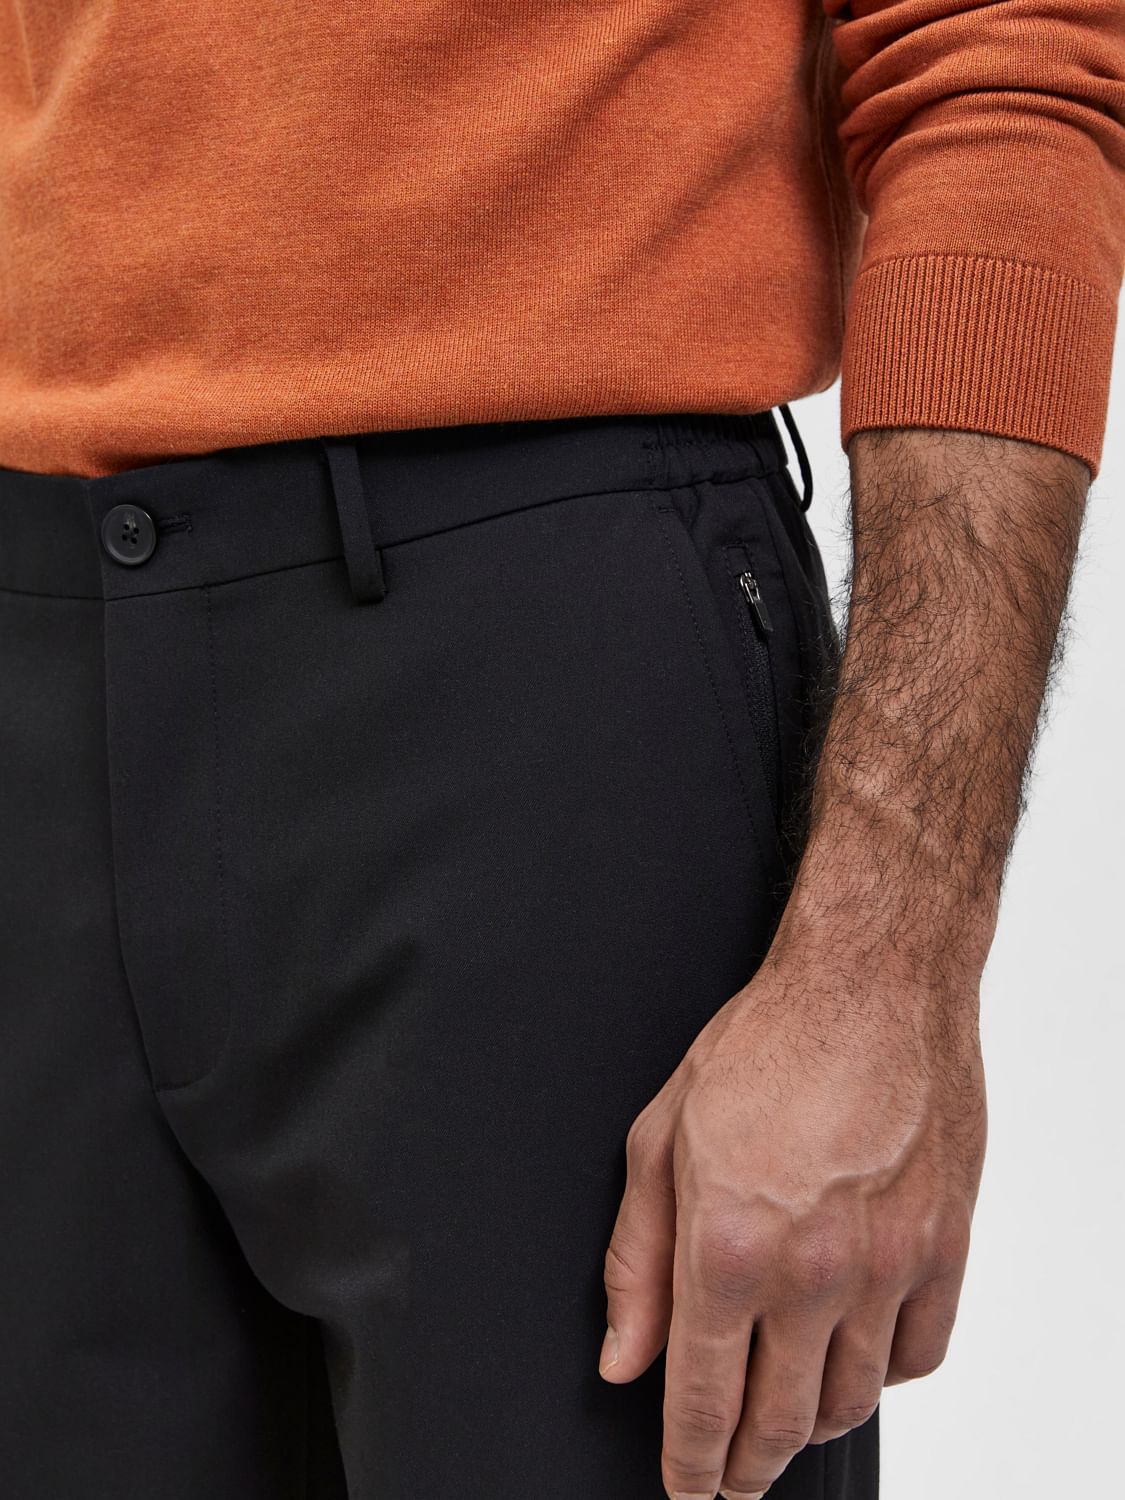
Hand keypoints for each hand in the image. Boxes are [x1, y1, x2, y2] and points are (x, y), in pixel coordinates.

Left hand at [599, 928, 986, 1499]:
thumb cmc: (764, 1044)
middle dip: (745, 1467)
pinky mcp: (946, 1247)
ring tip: (783, 1420)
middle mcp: (814, 1271)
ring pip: (851, 1401)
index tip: (684, 1490)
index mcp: (729, 1245)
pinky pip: (920, 1355)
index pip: (703, 1402)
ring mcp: (889, 1265)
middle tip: (729, 1477)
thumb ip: (636, 1261)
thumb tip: (624, 1358)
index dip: (689, 1465)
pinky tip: (853, 1359)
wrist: (871, 985)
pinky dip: (883, 1376)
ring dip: (810, 1427)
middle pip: (780, 1423)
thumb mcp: (661, 1139)